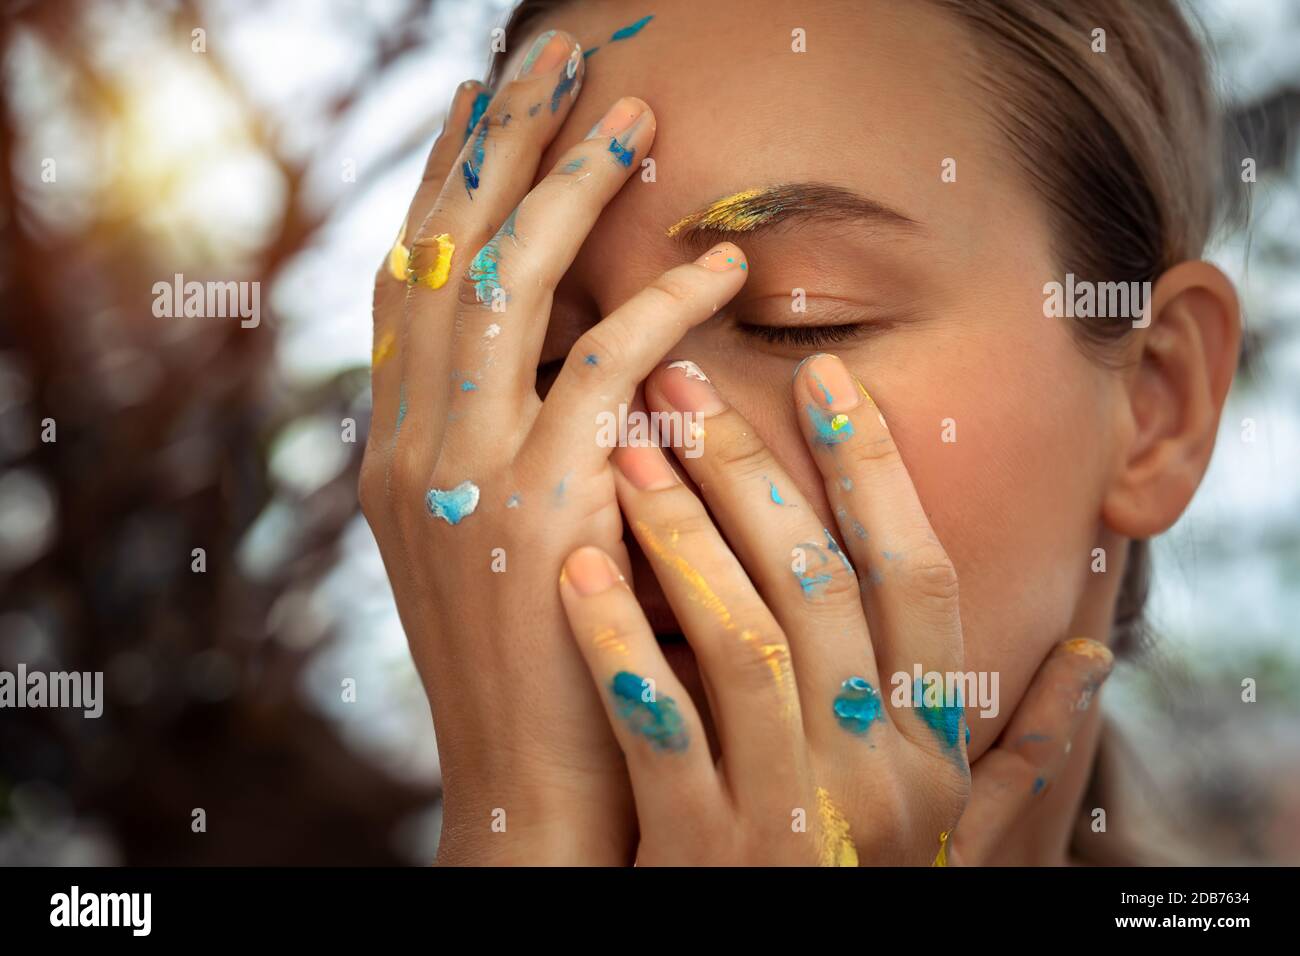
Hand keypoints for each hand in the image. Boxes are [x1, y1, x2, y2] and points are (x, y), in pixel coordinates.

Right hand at [359, 31, 751, 862]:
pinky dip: (660, 307)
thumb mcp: (494, 550)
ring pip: (506, 288)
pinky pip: (602, 373)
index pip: (406, 288)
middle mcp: (409, 452)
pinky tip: (718, 263)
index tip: (478, 108)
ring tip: (631, 112)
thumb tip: (563, 364)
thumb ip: (508, 453)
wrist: (530, 794)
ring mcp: (462, 479)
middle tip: (550, 56)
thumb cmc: (539, 670)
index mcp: (395, 457)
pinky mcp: (537, 514)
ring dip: (570, 188)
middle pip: (442, 256)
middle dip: (497, 147)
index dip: (439, 189)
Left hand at [556, 352, 1114, 863]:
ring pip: (744, 638)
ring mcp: (790, 816)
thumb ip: (1017, 749)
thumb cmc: (854, 890)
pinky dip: (618, 640)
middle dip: (750, 470)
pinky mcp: (699, 853)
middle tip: (683, 384)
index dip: (874, 470)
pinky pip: (659, 726)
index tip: (825, 375)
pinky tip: (576, 567)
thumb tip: (1096, 652)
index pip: (918, 578)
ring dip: (682, 533)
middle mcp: (875, 775)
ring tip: (625, 450)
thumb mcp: (952, 836)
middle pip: (819, 586)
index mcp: (930, 752)